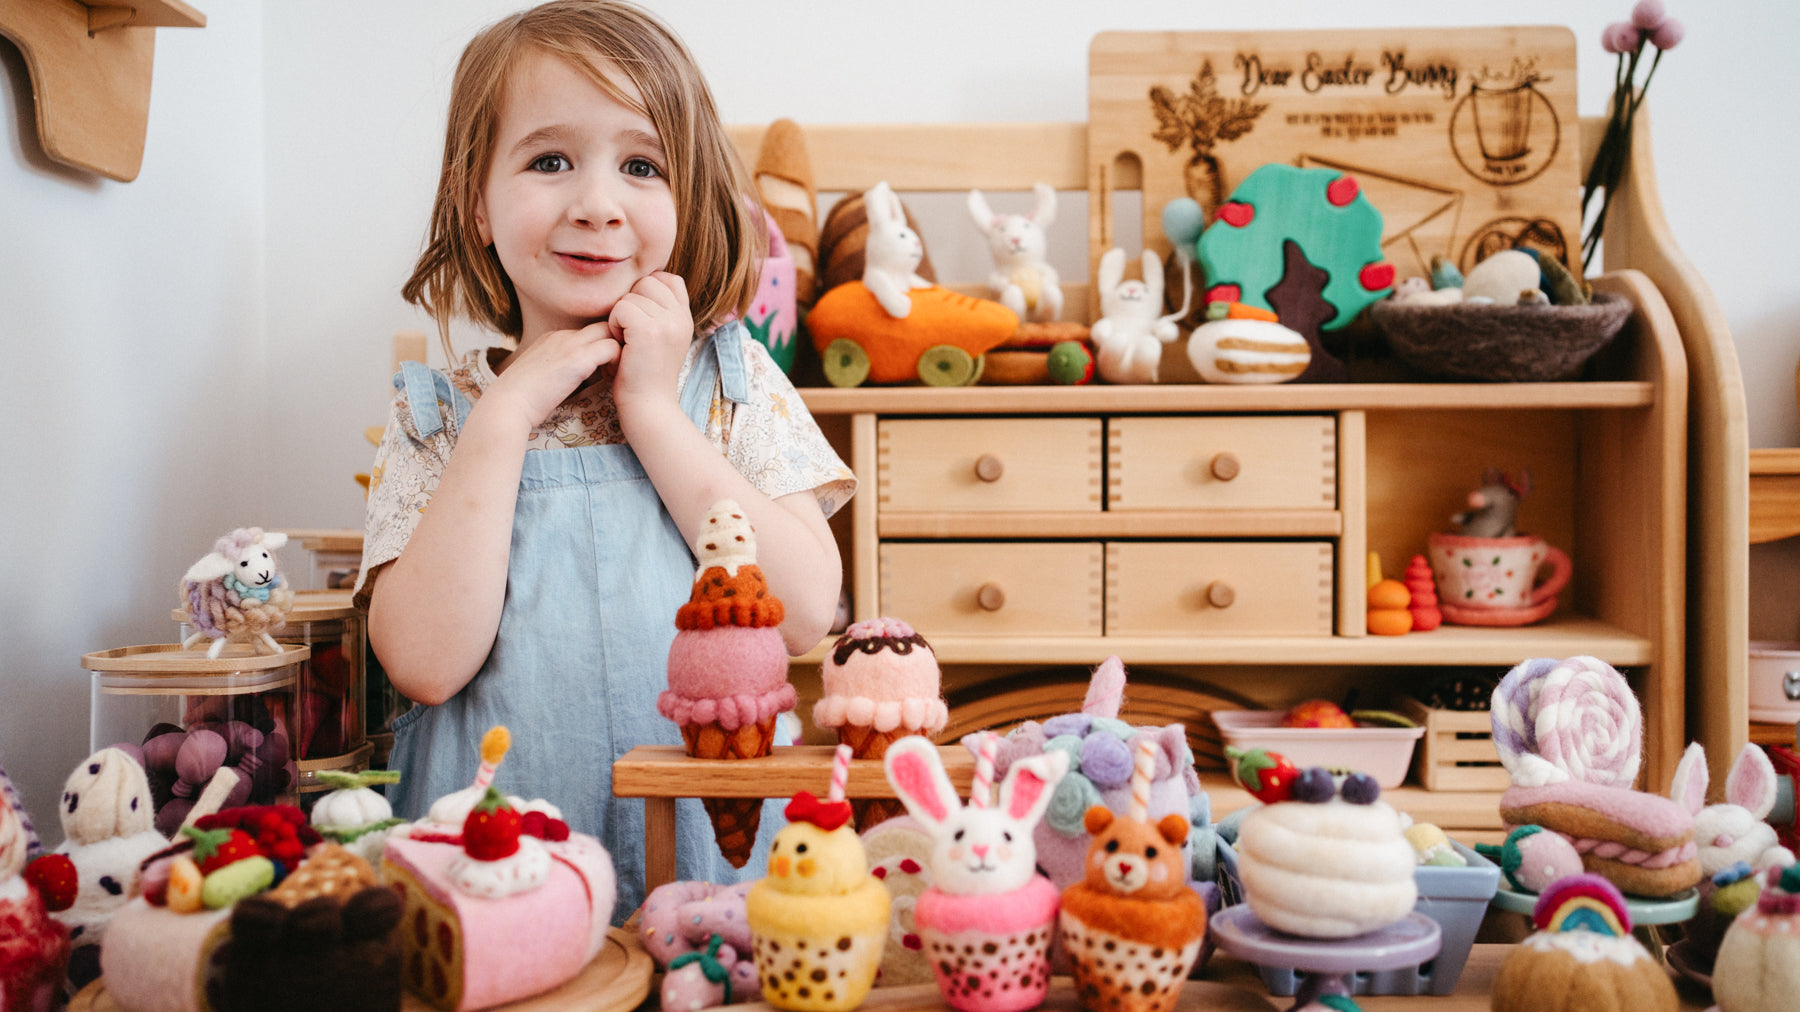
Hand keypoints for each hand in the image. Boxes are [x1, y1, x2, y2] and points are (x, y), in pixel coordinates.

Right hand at [484, 322, 621, 431]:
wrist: (509, 402)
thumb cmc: (522, 398)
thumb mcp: (540, 376)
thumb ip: (558, 371)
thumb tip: (571, 381)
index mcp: (552, 338)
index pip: (586, 331)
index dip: (598, 346)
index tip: (601, 368)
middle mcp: (562, 335)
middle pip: (600, 325)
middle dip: (613, 342)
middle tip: (613, 367)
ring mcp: (570, 344)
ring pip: (609, 332)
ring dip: (617, 352)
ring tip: (612, 375)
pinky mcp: (578, 358)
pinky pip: (612, 348)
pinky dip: (617, 362)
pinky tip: (610, 380)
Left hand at [609, 271, 694, 424]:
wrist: (648, 406)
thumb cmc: (645, 375)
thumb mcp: (661, 338)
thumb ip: (659, 312)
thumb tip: (640, 284)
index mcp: (685, 317)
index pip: (667, 278)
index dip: (647, 291)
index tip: (640, 319)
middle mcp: (681, 317)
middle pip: (646, 282)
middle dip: (631, 303)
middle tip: (631, 334)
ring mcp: (668, 322)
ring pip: (630, 296)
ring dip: (620, 318)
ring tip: (627, 343)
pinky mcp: (649, 330)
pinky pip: (620, 308)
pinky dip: (614, 326)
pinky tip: (621, 346)